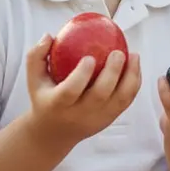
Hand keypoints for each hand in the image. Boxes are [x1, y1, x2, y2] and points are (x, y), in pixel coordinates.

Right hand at [26, 35, 140, 147]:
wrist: (54, 134)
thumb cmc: (45, 99)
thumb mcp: (34, 80)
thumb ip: (37, 56)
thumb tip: (49, 36)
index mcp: (58, 105)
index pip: (70, 91)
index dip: (81, 75)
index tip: (89, 58)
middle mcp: (79, 114)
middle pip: (100, 95)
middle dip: (112, 72)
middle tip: (118, 52)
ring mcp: (97, 118)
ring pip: (120, 99)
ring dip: (131, 76)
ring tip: (134, 56)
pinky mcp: (110, 118)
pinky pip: (127, 100)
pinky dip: (134, 82)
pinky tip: (135, 65)